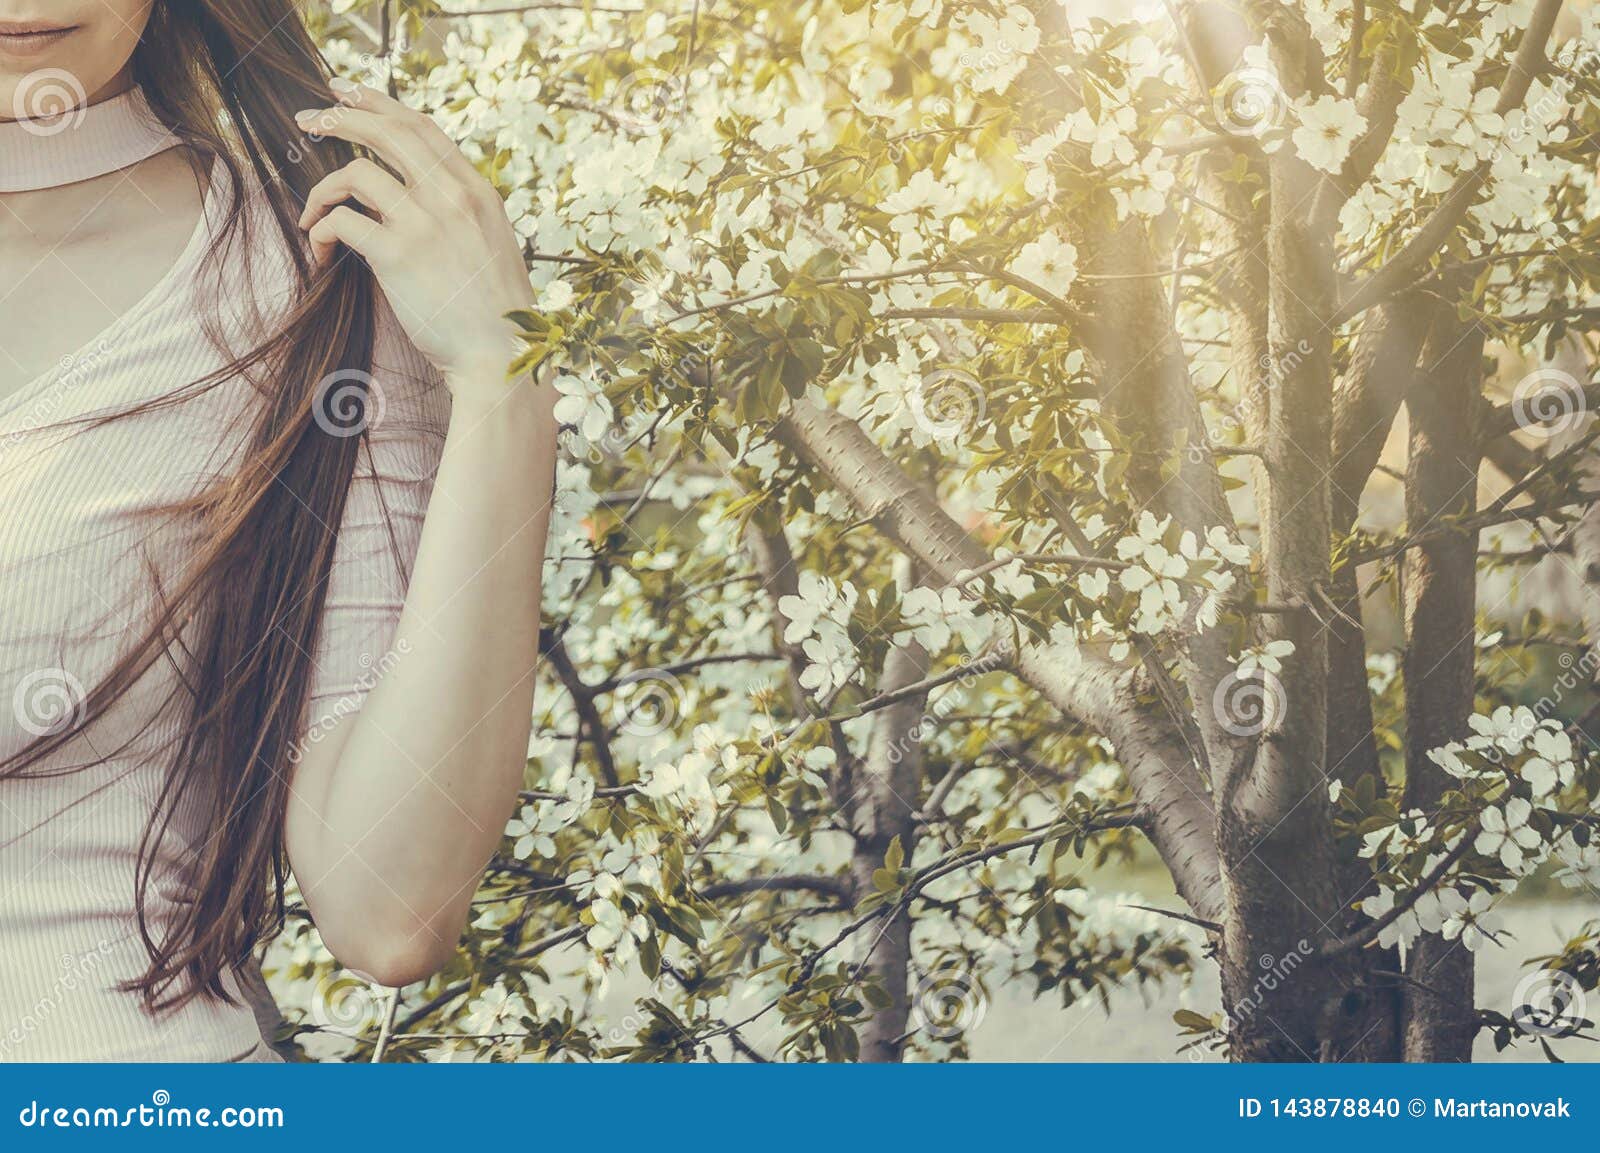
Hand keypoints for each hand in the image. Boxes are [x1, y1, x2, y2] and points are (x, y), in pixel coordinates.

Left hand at [295, 80, 534, 398]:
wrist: (500, 355)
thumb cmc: (494, 311)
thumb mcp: (493, 243)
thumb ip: (462, 211)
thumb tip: (417, 193)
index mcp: (477, 190)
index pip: (422, 127)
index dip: (379, 103)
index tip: (348, 93)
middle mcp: (452, 196)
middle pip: (386, 132)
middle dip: (339, 117)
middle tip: (308, 120)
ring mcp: (425, 223)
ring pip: (355, 173)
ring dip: (321, 188)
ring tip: (311, 215)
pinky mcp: (397, 255)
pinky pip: (341, 220)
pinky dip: (321, 230)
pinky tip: (321, 250)